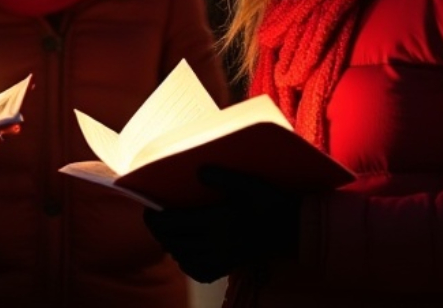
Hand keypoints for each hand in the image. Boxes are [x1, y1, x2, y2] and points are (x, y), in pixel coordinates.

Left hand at [142, 167, 301, 283]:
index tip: (149, 210)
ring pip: (183, 257)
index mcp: (218, 220)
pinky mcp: (228, 267)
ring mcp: (222, 258)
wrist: (293, 229)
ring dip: (172, 246)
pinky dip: (187, 263)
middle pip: (174, 242)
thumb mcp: (249, 184)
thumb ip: (223, 177)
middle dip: (160, 232)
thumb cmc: (270, 202)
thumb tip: (198, 171)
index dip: (155, 219)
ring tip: (169, 233)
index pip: (174, 223)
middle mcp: (217, 242)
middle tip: (156, 220)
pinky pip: (199, 271)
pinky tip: (187, 252)